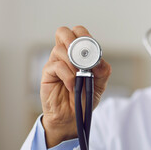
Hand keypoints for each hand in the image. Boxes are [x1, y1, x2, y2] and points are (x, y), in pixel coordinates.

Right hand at [40, 26, 110, 147]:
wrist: (73, 117)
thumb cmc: (84, 98)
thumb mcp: (100, 84)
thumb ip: (103, 71)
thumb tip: (99, 62)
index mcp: (78, 53)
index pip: (78, 32)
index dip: (84, 36)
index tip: (92, 50)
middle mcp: (65, 55)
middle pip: (63, 32)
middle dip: (74, 41)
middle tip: (82, 56)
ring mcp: (55, 63)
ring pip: (60, 49)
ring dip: (74, 64)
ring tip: (80, 78)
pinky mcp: (47, 74)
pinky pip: (56, 66)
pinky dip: (68, 76)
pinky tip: (72, 86)